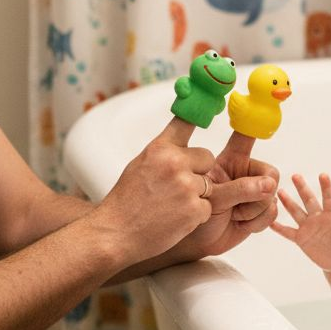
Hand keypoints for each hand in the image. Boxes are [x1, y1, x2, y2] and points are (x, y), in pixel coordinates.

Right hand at [93, 117, 214, 263]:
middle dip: (199, 172)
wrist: (115, 233)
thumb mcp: (139, 166)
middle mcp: (174, 162)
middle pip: (207, 157)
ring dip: (196, 196)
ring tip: (171, 206)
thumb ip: (162, 155)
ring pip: (208, 184)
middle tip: (177, 188)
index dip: (200, 111)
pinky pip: (207, 207)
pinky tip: (174, 220)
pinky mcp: (195, 208)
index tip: (216, 96)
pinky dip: (195, 216)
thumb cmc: (125, 202)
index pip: (186, 122)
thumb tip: (179, 148)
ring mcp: (186, 186)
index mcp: (159, 149)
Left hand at [177, 131, 278, 257]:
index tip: (266, 100)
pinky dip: (257, 222)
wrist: (194, 241)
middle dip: (257, 191)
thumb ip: (239, 188)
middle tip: (236, 204)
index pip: (245, 136)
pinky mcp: (260, 212)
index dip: (255, 122)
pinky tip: (241, 224)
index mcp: (230, 160)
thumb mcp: (210, 197)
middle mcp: (245, 173)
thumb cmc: (192, 213)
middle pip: (271, 172)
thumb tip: (270, 184)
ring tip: (232, 215)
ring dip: (252, 210)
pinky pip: (272, 212)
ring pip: (272, 195)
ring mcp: (253, 193)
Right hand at [271, 173, 330, 271]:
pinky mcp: (301, 239)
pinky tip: (269, 220)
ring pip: (296, 212)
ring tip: (279, 191)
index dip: (326, 187)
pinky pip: (288, 232)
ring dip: (288, 203)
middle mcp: (319, 218)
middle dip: (302, 189)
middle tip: (295, 175)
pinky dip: (279, 228)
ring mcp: (308, 227)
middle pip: (309, 201)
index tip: (323, 174)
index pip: (329, 198)